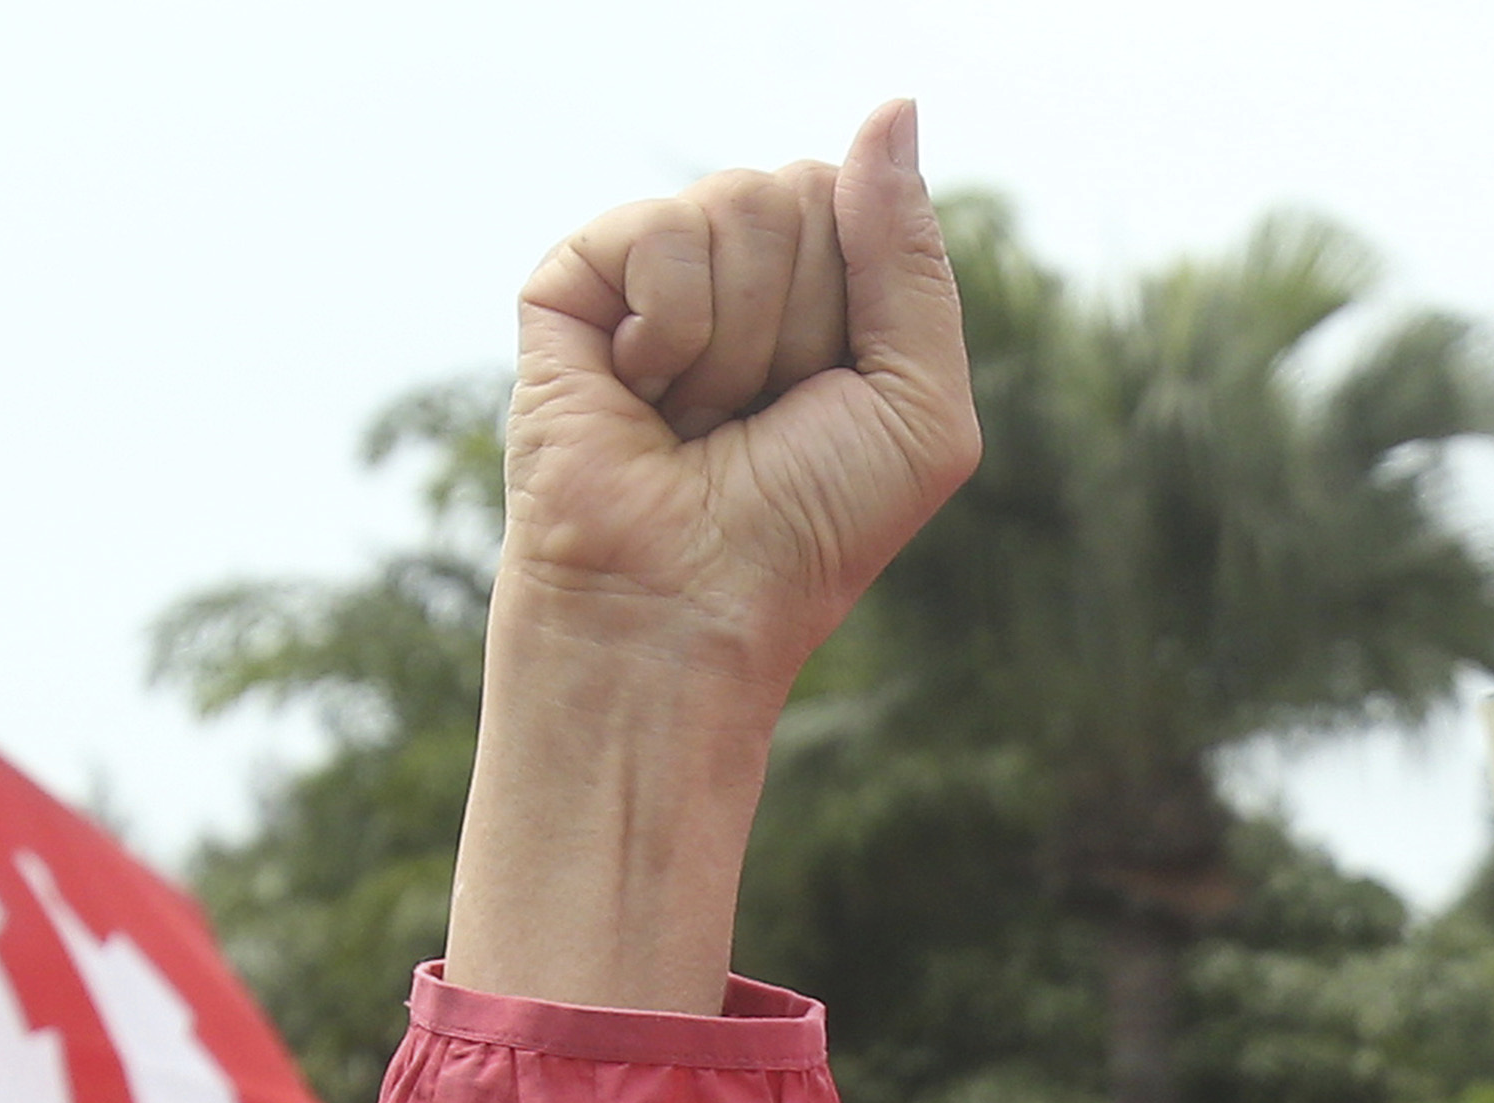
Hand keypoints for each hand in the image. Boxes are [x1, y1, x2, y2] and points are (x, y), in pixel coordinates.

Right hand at [492, 103, 977, 709]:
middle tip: (759, 419)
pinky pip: (659, 228)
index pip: (864, 199)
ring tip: (700, 419)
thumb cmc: (806, 531)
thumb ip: (915, 258)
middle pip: (803, 190)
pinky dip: (671, 327)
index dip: (861, 306)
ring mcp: (652, 271)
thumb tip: (893, 106)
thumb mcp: (919, 406)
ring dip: (740, 340)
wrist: (684, 604)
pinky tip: (642, 391)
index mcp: (825, 292)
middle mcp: (738, 270)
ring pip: (738, 204)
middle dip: (803, 323)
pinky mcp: (575, 281)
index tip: (829, 401)